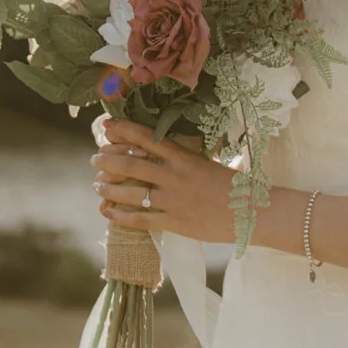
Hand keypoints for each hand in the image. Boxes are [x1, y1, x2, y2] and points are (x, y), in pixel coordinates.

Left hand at [91, 118, 236, 242]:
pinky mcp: (174, 222)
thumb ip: (186, 158)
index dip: (123, 130)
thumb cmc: (235, 186)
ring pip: (130, 192)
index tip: (106, 125)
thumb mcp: (209, 163)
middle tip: (94, 159)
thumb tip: (166, 150)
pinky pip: (140, 219)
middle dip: (107, 161)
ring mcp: (173, 200)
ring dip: (108, 188)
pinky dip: (120, 215)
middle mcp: (174, 176)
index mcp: (184, 157)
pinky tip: (107, 212)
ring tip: (96, 186)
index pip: (146, 138)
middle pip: (130, 164)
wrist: (252, 212)